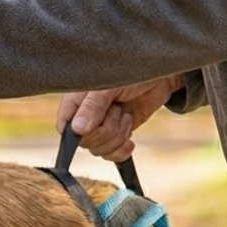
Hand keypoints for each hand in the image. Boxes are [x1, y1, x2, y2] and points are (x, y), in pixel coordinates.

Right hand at [56, 76, 183, 161]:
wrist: (161, 75)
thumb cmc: (133, 71)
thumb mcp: (110, 85)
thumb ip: (93, 106)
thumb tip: (77, 130)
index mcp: (76, 101)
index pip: (65, 128)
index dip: (80, 133)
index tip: (97, 122)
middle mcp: (85, 116)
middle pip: (85, 142)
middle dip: (106, 131)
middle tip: (118, 110)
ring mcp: (100, 127)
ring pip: (98, 150)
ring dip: (118, 136)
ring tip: (126, 115)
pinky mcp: (115, 135)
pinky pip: (110, 155)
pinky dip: (121, 151)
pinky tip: (129, 140)